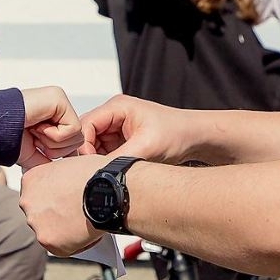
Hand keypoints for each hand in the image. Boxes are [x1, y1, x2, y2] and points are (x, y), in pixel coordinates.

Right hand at [17, 86, 82, 167]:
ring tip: (35, 131)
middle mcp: (58, 107)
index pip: (71, 142)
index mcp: (53, 118)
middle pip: (77, 140)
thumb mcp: (33, 154)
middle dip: (55, 148)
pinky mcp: (59, 98)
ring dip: (53, 142)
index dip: (56, 152)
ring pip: (77, 136)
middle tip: (35, 137)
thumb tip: (68, 170)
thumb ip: (51, 160)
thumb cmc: (7, 139)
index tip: (36, 145)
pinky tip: (37, 126)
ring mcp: (59, 101)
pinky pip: (73, 128)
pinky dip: (54, 135)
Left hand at [19, 152, 106, 255]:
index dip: (54, 198)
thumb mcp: (71, 165)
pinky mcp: (48, 241)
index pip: (38, 193)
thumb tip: (69, 186)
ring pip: (50, 232)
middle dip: (56, 216)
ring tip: (85, 223)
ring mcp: (36, 222)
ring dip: (64, 231)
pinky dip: (76, 244)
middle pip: (40, 214)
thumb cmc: (95, 173)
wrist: (107, 188)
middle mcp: (27, 201)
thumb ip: (62, 178)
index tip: (66, 200)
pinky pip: (62, 248)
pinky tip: (89, 233)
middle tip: (75, 214)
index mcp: (31, 179)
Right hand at [77, 94, 193, 162]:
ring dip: (96, 160)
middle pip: (86, 135)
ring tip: (106, 172)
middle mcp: (114, 114)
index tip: (89, 165)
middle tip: (95, 172)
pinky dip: (105, 162)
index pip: (85, 124)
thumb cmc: (177, 133)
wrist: (196, 138)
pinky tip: (113, 171)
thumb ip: (118, 159)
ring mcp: (116, 127)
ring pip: (93, 146)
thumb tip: (97, 173)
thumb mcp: (146, 147)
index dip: (83, 146)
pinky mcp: (121, 140)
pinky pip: (103, 152)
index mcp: (117, 106)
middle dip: (88, 154)